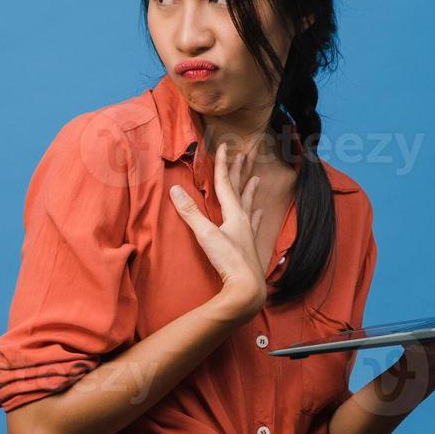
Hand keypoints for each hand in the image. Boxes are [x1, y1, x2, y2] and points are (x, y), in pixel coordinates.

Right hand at [169, 141, 266, 320]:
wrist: (247, 288)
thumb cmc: (228, 260)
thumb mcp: (205, 235)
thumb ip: (190, 212)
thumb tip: (174, 190)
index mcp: (233, 213)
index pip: (225, 183)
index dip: (222, 164)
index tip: (223, 146)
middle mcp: (242, 219)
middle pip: (239, 189)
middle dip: (239, 171)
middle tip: (244, 154)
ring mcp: (247, 232)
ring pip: (248, 205)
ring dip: (250, 190)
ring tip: (257, 178)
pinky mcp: (248, 246)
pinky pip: (253, 224)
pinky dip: (255, 215)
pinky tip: (260, 212)